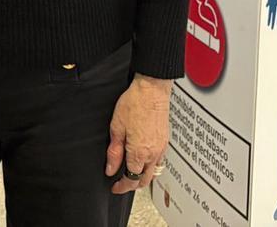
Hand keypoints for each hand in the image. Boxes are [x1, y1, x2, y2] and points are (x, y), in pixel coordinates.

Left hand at [105, 73, 170, 193]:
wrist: (152, 89)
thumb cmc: (135, 103)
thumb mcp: (116, 127)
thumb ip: (114, 152)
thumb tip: (111, 169)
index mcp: (139, 152)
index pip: (131, 179)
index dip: (122, 186)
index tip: (115, 186)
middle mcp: (153, 153)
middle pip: (144, 180)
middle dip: (132, 184)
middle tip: (121, 182)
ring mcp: (161, 148)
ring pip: (153, 172)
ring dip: (142, 176)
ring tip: (130, 171)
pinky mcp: (165, 141)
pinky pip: (159, 161)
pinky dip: (150, 166)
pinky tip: (142, 158)